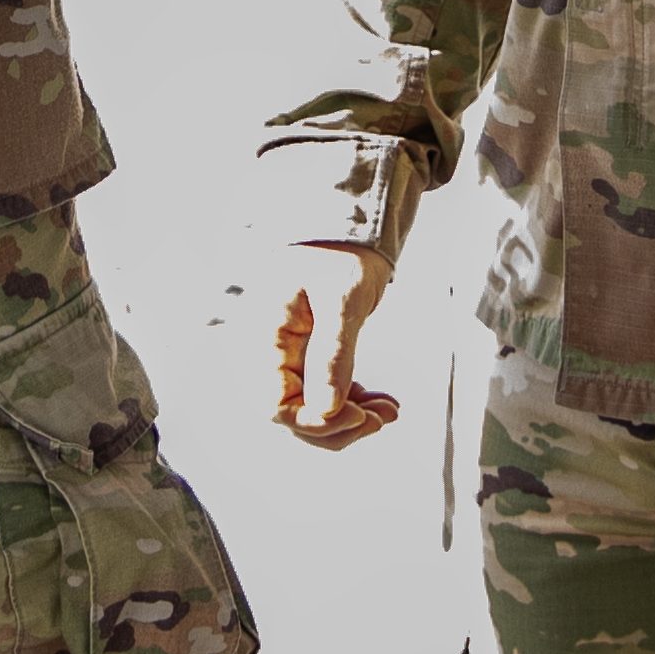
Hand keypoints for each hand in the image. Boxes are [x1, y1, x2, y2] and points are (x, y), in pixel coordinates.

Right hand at [273, 244, 396, 447]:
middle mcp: (271, 353)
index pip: (275, 402)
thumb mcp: (341, 298)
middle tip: (382, 417)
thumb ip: (332, 352)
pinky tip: (379, 401)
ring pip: (311, 408)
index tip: (355, 416)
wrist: (347, 229)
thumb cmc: (340, 252)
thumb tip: (327, 408)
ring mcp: (289, 357)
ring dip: (349, 418)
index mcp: (266, 336)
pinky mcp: (308, 357)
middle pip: (293, 413)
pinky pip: (323, 393)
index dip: (314, 420)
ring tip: (388, 410)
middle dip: (338, 425)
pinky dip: (351, 402)